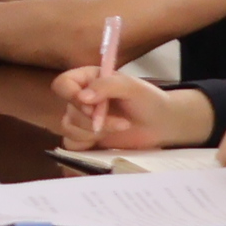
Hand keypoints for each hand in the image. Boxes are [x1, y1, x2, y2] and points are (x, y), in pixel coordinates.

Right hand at [52, 66, 193, 150]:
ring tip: (119, 128)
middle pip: (68, 111)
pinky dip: (86, 145)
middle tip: (120, 122)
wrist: (162, 124)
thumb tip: (81, 97)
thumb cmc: (148, 100)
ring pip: (68, 129)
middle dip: (92, 120)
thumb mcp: (131, 87)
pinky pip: (72, 145)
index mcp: (87, 80)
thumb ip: (106, 86)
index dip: (70, 96)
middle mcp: (81, 99)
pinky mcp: (85, 139)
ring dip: (94, 133)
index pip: (63, 84)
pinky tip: (105, 142)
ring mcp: (82, 120)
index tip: (91, 106)